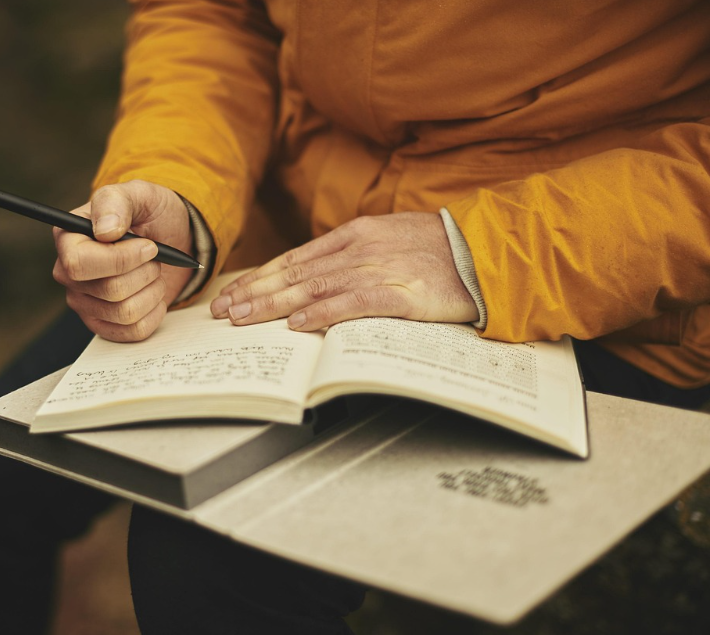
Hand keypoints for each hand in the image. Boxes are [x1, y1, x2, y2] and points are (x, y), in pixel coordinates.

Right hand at [53, 180, 193, 341]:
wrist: (170, 238)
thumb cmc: (149, 214)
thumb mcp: (138, 194)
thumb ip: (117, 202)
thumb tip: (105, 231)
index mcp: (68, 239)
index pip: (79, 264)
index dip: (120, 260)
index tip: (148, 246)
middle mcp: (70, 274)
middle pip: (109, 290)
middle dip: (145, 272)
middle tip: (154, 256)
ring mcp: (85, 302)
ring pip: (126, 312)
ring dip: (153, 290)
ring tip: (154, 273)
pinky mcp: (104, 324)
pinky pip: (135, 331)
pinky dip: (155, 312)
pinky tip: (153, 293)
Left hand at [210, 212, 478, 329]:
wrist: (487, 251)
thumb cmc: (441, 250)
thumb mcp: (389, 241)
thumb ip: (353, 256)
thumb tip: (316, 277)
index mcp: (355, 235)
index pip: (294, 259)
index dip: (260, 277)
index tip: (233, 293)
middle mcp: (359, 248)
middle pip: (295, 273)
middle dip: (254, 293)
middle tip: (222, 311)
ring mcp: (378, 269)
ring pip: (313, 288)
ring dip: (273, 304)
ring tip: (243, 318)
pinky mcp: (399, 293)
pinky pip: (352, 304)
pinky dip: (321, 314)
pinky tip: (297, 324)